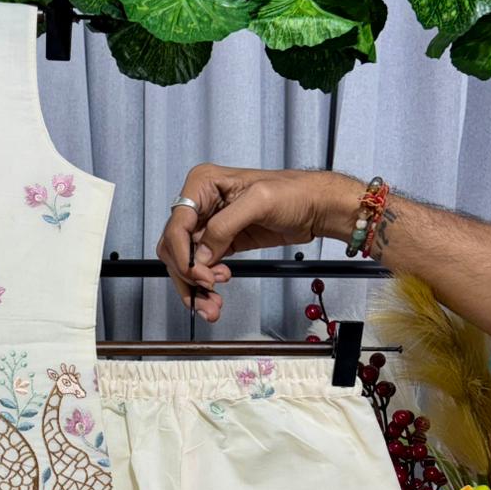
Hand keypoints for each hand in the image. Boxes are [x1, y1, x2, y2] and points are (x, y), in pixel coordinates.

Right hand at [156, 164, 357, 321]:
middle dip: (188, 276)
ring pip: (186, 263)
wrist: (315, 207)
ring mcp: (209, 225)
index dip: (184, 256)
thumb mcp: (259, 201)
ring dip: (195, 288)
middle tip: (207, 293)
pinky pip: (203, 268)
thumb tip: (202, 254)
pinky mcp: (220, 242)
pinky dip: (205, 286)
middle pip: (175, 248)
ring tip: (212, 304)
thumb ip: (225, 226)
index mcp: (203, 184)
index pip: (176, 226)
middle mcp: (201, 204)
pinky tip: (217, 294)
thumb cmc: (295, 192)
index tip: (201, 276)